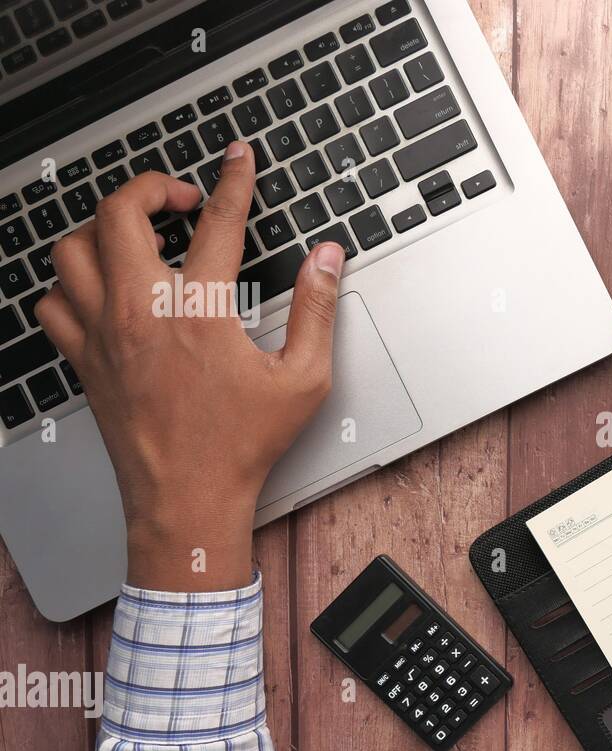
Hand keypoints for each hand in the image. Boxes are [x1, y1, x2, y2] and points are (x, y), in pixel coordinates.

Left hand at [35, 142, 345, 591]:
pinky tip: (100, 288)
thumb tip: (326, 260)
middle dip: (150, 187)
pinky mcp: (83, 359)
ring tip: (136, 232)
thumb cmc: (241, 446)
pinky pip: (52, 301)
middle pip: (120, 213)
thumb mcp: (303, 379)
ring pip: (72, 248)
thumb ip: (318, 310)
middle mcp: (140, 313)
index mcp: (198, 313)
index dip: (234, 181)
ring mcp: (103, 335)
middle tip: (181, 197)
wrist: (188, 498)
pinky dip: (70, 282)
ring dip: (103, 227)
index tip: (239, 158)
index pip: (218, 223)